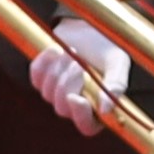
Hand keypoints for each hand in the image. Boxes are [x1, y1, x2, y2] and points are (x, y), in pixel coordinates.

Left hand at [32, 17, 136, 138]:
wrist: (87, 27)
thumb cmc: (106, 47)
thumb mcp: (118, 63)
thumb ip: (116, 85)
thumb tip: (107, 109)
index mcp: (98, 106)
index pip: (86, 126)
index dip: (80, 116)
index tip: (76, 98)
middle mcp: (76, 104)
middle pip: (62, 109)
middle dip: (68, 84)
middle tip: (77, 62)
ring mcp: (56, 93)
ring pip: (47, 94)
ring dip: (57, 71)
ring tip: (70, 51)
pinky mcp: (41, 79)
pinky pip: (35, 77)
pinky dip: (44, 63)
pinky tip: (54, 50)